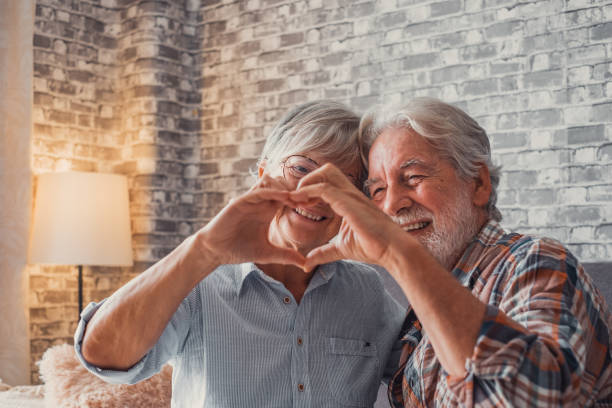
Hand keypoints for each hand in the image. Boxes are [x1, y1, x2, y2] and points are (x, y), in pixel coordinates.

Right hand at [197, 174, 305, 267]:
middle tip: (313, 197)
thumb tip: (306, 264)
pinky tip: (284, 197)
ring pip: (272, 184)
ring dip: (286, 189)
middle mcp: (261, 203)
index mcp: (269, 211)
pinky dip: (272, 192)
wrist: (216, 251)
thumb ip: (286, 256)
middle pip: (283, 187)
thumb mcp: (268, 253)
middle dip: (298, 191)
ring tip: (300, 198)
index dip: (303, 199)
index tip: (319, 204)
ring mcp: (251, 200)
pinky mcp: (241, 201)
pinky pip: (259, 191)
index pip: (289, 199)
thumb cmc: (239, 250)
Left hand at [290, 164, 406, 271]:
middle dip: (308, 179)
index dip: (309, 189)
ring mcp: (351, 196)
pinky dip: (308, 192)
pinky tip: (298, 202)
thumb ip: (323, 252)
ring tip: (294, 200)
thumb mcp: (341, 249)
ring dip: (306, 184)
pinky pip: (324, 189)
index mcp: (349, 201)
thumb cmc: (373, 248)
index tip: (296, 203)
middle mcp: (350, 193)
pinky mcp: (349, 203)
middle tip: (296, 199)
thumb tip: (307, 262)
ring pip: (325, 174)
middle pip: (327, 170)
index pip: (327, 183)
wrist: (393, 251)